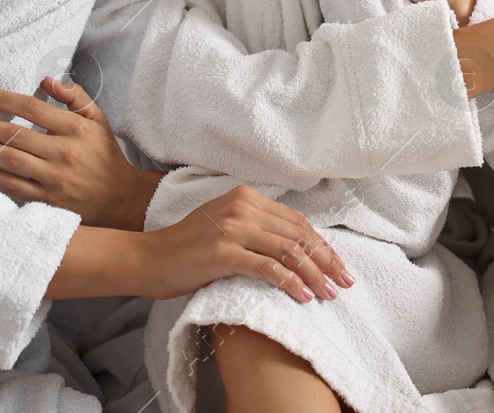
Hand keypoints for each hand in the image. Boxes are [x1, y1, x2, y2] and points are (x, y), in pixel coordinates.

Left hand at [0, 77, 159, 230]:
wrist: (119, 199)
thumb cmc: (104, 154)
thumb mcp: (97, 119)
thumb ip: (75, 97)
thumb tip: (46, 80)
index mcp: (75, 128)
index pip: (32, 108)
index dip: (3, 99)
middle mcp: (64, 153)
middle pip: (15, 135)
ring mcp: (54, 179)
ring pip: (9, 160)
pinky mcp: (47, 201)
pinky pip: (12, 186)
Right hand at [140, 185, 354, 303]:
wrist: (149, 259)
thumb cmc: (187, 249)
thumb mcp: (225, 227)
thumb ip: (256, 228)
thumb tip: (295, 248)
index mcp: (246, 196)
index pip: (296, 221)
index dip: (322, 245)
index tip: (339, 266)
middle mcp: (242, 206)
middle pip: (298, 235)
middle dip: (326, 261)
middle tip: (344, 283)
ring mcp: (232, 227)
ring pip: (288, 251)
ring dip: (314, 275)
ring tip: (328, 294)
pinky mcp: (224, 252)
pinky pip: (268, 268)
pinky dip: (290, 283)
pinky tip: (303, 296)